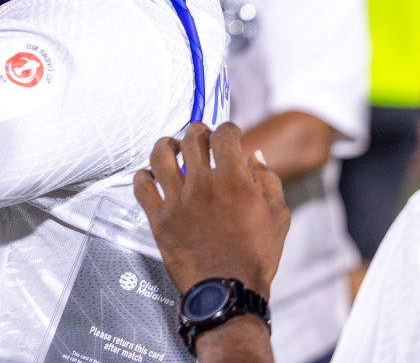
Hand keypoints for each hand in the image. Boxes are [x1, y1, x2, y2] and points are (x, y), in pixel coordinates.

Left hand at [133, 122, 287, 296]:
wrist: (227, 291)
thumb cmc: (256, 256)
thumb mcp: (278, 217)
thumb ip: (268, 181)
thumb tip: (254, 156)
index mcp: (233, 180)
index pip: (224, 136)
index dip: (228, 129)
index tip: (230, 133)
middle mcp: (201, 184)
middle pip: (191, 139)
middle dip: (197, 130)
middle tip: (199, 134)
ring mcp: (176, 201)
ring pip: (160, 155)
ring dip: (166, 144)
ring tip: (171, 146)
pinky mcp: (159, 218)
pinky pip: (141, 186)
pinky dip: (143, 175)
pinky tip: (150, 175)